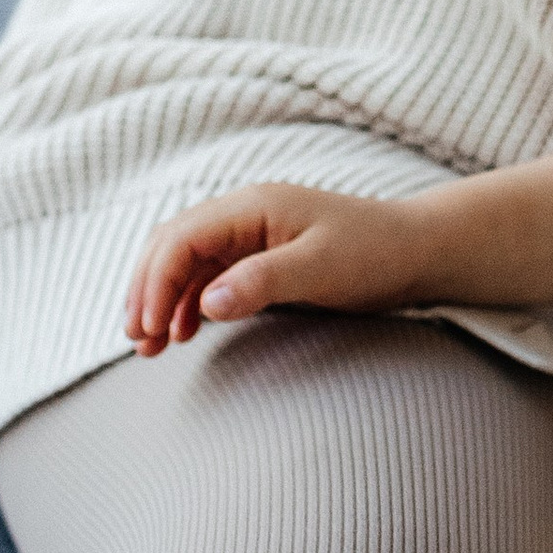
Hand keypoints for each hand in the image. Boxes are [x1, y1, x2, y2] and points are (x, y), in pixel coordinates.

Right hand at [125, 185, 432, 352]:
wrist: (416, 251)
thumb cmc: (374, 252)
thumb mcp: (321, 267)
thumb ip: (264, 281)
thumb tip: (206, 302)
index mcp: (253, 206)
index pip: (182, 238)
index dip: (155, 282)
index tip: (147, 327)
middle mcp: (245, 214)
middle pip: (172, 246)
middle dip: (146, 290)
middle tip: (135, 339)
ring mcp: (251, 235)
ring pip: (186, 263)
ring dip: (162, 300)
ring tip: (148, 346)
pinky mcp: (261, 257)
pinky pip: (208, 276)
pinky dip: (187, 303)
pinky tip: (182, 333)